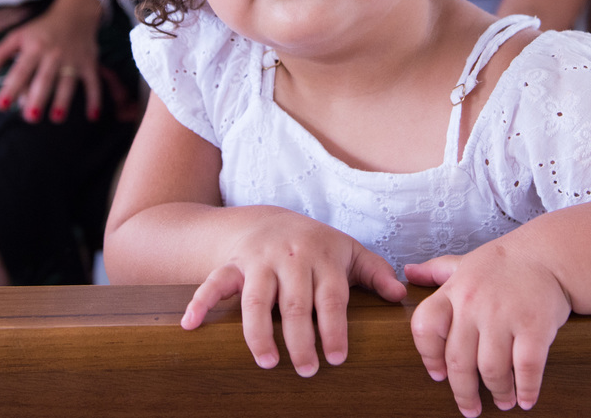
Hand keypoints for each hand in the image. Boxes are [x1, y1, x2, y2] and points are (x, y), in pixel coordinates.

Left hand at [0, 4, 101, 122]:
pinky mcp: (89, 63)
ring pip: (68, 83)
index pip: (20, 70)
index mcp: (34, 48)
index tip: (2, 105)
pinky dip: (95, 99)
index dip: (11, 87)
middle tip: (30, 117)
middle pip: (44, 79)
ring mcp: (73, 60)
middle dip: (37, 98)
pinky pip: (93, 83)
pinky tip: (93, 116)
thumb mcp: (18, 35)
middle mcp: (53, 55)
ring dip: (63, 100)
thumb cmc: (42, 29)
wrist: (75, 14)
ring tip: (56, 118)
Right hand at [179, 211, 406, 376]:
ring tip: (267, 361)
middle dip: (300, 339)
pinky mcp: (233, 264)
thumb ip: (375, 273)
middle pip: (294, 303)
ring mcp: (259, 260)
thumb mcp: (348, 251)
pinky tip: (191, 325)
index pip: (330, 298)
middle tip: (307, 370)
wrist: (268, 220)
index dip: (334, 329)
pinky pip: (214, 282)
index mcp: (322, 257)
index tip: (336, 358)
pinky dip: (201, 302)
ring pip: (256, 298)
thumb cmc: (316, 245)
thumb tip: (400, 296)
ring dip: (259, 331)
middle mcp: (291, 257)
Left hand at [405, 239, 570, 416]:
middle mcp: (474, 304)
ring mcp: (505, 315)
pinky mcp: (535, 326)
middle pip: (459, 361)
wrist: (548, 254)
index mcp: (454, 290)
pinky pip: (526, 368)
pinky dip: (526, 390)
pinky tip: (526, 399)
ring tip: (502, 401)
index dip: (429, 357)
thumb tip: (408, 272)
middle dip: (464, 392)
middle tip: (470, 408)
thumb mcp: (465, 264)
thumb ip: (436, 271)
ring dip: (497, 393)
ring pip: (491, 370)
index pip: (425, 328)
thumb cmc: (503, 264)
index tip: (438, 375)